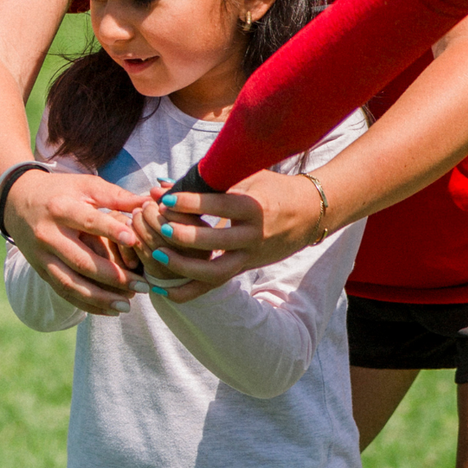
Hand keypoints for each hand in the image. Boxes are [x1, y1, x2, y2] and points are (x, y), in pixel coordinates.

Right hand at [5, 167, 150, 316]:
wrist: (17, 201)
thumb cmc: (60, 191)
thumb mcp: (85, 185)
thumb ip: (116, 196)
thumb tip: (150, 202)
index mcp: (60, 208)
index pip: (88, 222)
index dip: (110, 231)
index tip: (135, 240)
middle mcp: (48, 235)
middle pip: (81, 261)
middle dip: (114, 277)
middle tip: (143, 286)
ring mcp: (42, 257)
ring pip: (71, 284)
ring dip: (100, 298)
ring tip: (128, 305)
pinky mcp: (41, 271)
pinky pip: (63, 293)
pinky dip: (86, 305)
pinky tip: (110, 310)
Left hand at [130, 171, 323, 303]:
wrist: (309, 214)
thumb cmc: (273, 188)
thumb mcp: (247, 176)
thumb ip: (207, 180)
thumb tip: (162, 183)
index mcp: (256, 207)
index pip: (222, 206)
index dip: (193, 202)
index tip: (166, 198)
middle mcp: (254, 235)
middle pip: (218, 242)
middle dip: (185, 235)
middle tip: (159, 225)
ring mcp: (250, 256)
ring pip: (217, 271)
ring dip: (185, 266)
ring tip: (157, 253)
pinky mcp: (245, 268)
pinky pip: (215, 284)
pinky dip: (189, 291)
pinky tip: (163, 290)